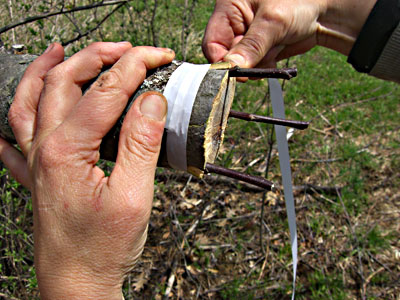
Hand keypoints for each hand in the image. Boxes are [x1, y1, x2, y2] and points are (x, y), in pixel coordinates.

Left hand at [0, 42, 173, 298]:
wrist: (75, 285)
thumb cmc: (101, 249)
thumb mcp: (134, 197)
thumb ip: (140, 143)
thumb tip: (151, 101)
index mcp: (67, 151)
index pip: (105, 91)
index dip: (134, 67)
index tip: (156, 57)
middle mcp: (44, 149)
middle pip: (63, 82)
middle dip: (97, 56)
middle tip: (125, 48)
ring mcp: (36, 160)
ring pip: (30, 99)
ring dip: (47, 69)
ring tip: (62, 51)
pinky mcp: (37, 174)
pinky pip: (16, 132)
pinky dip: (19, 108)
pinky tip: (25, 102)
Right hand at [202, 0, 376, 67]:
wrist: (326, 12)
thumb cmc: (299, 2)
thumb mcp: (273, 22)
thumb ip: (251, 46)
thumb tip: (231, 67)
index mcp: (229, 7)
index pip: (212, 41)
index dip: (221, 59)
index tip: (233, 72)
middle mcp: (235, 23)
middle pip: (226, 55)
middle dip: (243, 62)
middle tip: (262, 59)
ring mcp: (246, 38)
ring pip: (241, 64)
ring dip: (257, 64)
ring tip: (275, 49)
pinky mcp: (258, 50)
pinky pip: (253, 67)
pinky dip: (264, 66)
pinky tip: (277, 54)